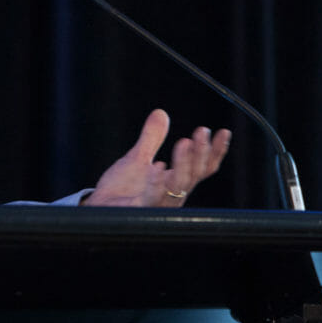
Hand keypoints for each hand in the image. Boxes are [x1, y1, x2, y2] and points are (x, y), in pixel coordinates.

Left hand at [84, 109, 229, 207]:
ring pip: (178, 186)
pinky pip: (152, 198)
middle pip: (194, 175)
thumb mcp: (137, 158)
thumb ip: (151, 139)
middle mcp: (172, 195)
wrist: (98, 209)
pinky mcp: (140, 210)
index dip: (215, 152)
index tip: (223, 132)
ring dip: (184, 164)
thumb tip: (160, 113)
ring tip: (184, 142)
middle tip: (202, 131)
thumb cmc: (121, 189)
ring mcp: (158, 204)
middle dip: (201, 153)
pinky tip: (158, 167)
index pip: (202, 168)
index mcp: (175, 182)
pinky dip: (157, 183)